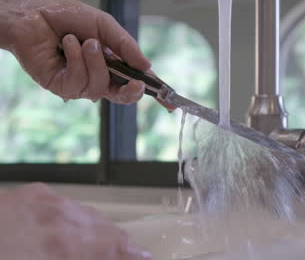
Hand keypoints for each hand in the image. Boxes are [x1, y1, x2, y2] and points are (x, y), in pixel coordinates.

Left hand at [0, 183, 152, 259]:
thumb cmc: (4, 253)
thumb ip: (79, 256)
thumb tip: (104, 253)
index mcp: (66, 246)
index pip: (118, 249)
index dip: (137, 256)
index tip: (147, 258)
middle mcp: (64, 221)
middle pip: (111, 233)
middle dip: (122, 248)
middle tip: (130, 256)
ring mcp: (51, 204)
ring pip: (93, 217)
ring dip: (102, 234)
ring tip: (101, 247)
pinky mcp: (37, 194)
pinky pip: (71, 206)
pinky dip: (78, 220)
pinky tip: (71, 230)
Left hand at [2, 0, 150, 103]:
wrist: (33, 12)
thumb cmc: (68, 16)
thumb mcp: (104, 25)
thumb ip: (126, 46)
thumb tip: (147, 67)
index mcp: (112, 63)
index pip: (135, 81)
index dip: (153, 93)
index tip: (169, 102)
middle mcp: (97, 76)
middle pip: (122, 97)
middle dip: (131, 92)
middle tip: (136, 83)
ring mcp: (79, 83)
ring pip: (99, 87)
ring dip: (95, 61)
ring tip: (85, 41)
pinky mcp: (60, 86)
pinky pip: (78, 82)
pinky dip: (76, 59)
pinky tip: (67, 45)